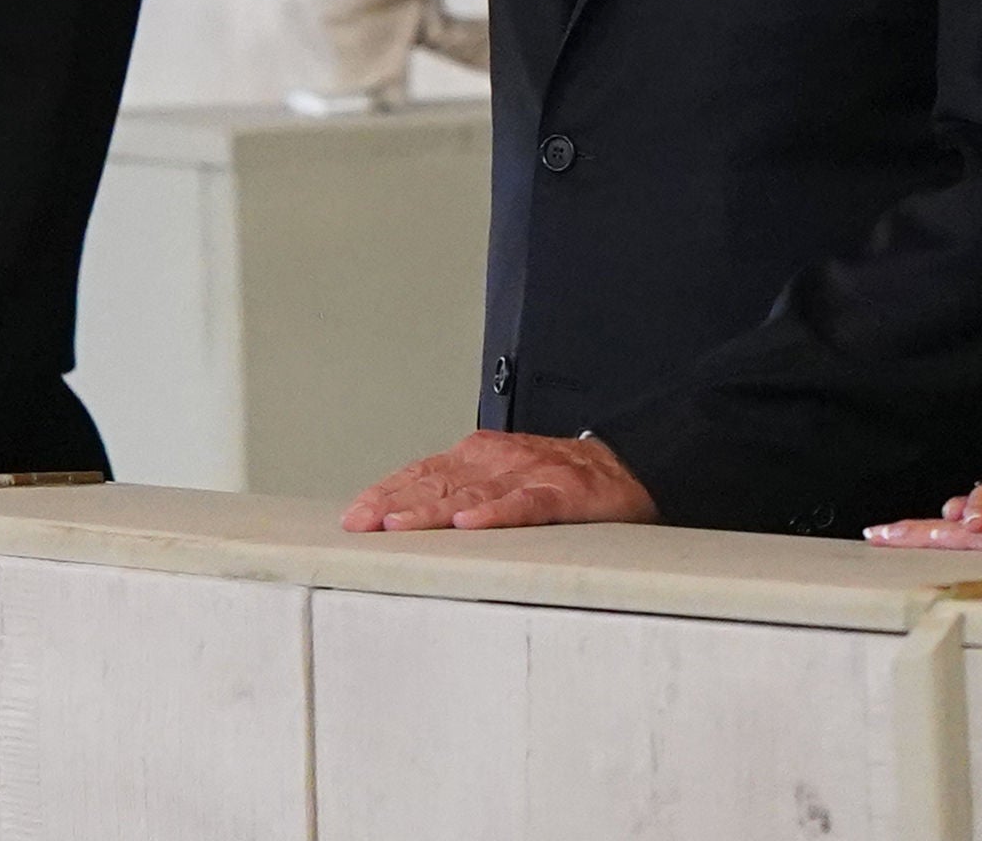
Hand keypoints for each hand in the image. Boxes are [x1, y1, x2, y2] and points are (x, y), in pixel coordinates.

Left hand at [339, 430, 657, 532]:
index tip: (353, 517)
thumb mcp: (501, 480)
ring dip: (433, 510)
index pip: (421, 472)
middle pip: (437, 481)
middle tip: (361, 525)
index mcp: (478, 456)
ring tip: (400, 525)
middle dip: (394, 503)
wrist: (627, 466)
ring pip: (472, 493)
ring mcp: (530, 474)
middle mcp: (498, 460)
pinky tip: (471, 525)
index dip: (385, 493)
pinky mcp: (563, 493)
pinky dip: (496, 514)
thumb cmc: (558, 480)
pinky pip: (525, 504)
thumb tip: (405, 518)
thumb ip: (460, 492)